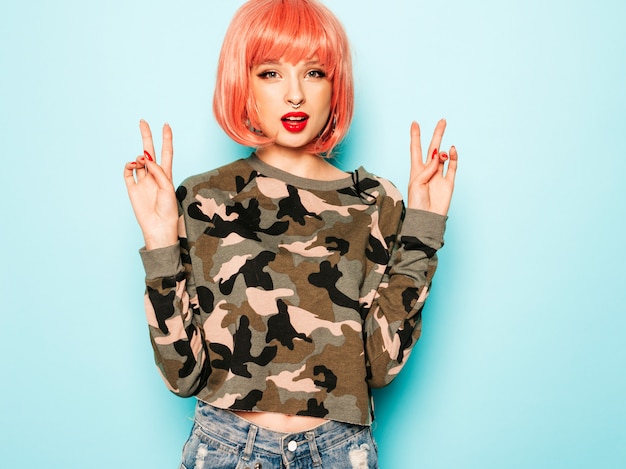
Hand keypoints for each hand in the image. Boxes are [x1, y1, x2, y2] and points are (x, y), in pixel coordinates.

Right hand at [123, 120, 178, 249]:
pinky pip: (128, 172)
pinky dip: (129, 165)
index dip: (166, 139)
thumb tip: (147, 159)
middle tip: (142, 121)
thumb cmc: (168, 210)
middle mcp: (154, 176)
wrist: (158, 226)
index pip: (166, 153)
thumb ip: (158, 172)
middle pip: (150, 151)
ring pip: (138, 161)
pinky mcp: (132, 188)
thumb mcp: (168, 188)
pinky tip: (133, 164)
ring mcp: (142, 181)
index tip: (166, 125)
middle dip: (146, 137)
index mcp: (166, 175)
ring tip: (142, 160)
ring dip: (139, 156)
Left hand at [407, 119, 457, 215]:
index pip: (416, 149)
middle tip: (442, 121)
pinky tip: (452, 150)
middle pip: (433, 148)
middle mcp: (428, 170)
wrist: (427, 218)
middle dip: (437, 134)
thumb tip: (437, 155)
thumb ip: (427, 168)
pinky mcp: (449, 182)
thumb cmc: (417, 203)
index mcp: (416, 170)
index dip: (415, 136)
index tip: (415, 123)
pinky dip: (454, 157)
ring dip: (442, 151)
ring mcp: (439, 175)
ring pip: (443, 156)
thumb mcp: (417, 183)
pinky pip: (453, 166)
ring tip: (441, 152)